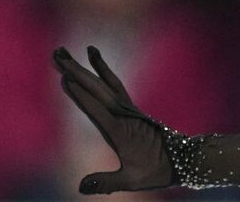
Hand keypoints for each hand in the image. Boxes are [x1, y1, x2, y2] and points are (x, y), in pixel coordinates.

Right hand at [52, 46, 173, 193]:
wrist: (181, 159)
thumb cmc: (156, 171)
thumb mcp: (131, 180)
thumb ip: (106, 182)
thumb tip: (80, 186)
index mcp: (120, 130)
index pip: (97, 109)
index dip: (82, 95)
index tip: (66, 79)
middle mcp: (123, 114)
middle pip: (96, 89)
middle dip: (76, 71)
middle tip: (58, 54)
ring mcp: (128, 109)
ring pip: (104, 83)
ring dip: (85, 67)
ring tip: (70, 51)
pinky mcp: (131, 108)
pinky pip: (114, 85)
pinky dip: (103, 72)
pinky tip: (95, 61)